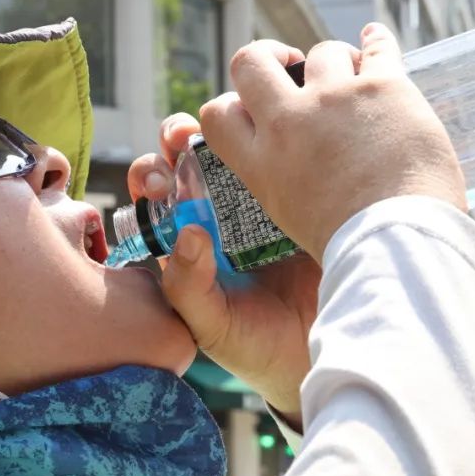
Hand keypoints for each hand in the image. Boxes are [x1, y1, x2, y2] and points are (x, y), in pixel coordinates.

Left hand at [128, 107, 319, 425]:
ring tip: (226, 126)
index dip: (150, 177)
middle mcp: (222, 210)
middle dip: (179, 137)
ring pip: (238, 144)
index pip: (158, 194)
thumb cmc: (256, 345)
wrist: (324, 352)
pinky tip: (278, 128)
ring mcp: (265, 195)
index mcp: (189, 237)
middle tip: (182, 140)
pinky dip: (280, 132)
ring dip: (227, 123)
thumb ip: (186, 290)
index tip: (155, 182)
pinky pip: (289, 153)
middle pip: (190, 158)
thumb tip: (187, 235)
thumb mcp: (212, 325)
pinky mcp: (305, 190)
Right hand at [200, 25, 466, 261]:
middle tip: (289, 65)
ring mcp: (334, 99)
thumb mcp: (290, 217)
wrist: (399, 241)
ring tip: (353, 76)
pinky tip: (375, 37)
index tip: (253, 105)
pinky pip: (377, 46)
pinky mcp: (382, 86)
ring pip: (321, 51)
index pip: (217, 113)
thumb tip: (294, 168)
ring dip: (336, 61)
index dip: (231, 102)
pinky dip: (376, 40)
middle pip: (251, 61)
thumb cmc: (351, 245)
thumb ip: (281, 181)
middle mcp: (289, 123)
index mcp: (261, 163)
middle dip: (268, 57)